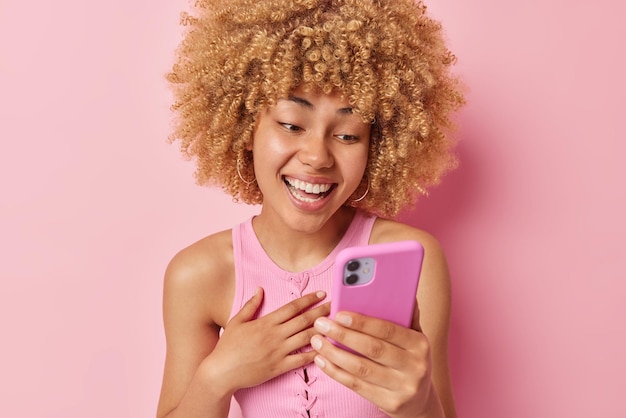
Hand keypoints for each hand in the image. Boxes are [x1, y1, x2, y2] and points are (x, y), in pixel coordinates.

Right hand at [205, 288, 329, 395]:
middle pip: (304, 320)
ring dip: (322, 330)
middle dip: (321, 311)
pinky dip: (314, 354)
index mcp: (266, 322)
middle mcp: (275, 335)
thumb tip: (259, 289)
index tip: (321, 293)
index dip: (309, 299)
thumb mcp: (237, 321)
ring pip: (306, 338)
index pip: (292, 307)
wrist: (222, 371)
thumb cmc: (228, 346)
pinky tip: (326, 349)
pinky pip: (301, 359)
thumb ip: (251, 305)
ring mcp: (279, 351)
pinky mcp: (279, 367)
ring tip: (336, 324)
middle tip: (336, 305)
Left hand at [310, 311, 436, 417]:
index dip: (362, 322)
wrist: (419, 400)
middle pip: (373, 348)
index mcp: (420, 344)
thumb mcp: (414, 339)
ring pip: (361, 368)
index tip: (339, 314)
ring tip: (317, 341)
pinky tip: (322, 360)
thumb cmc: (409, 360)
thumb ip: (406, 316)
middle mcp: (415, 366)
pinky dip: (336, 372)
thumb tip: (399, 290)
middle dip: (343, 335)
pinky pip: (356, 385)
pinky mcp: (390, 403)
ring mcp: (403, 387)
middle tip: (321, 324)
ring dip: (334, 354)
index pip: (388, 329)